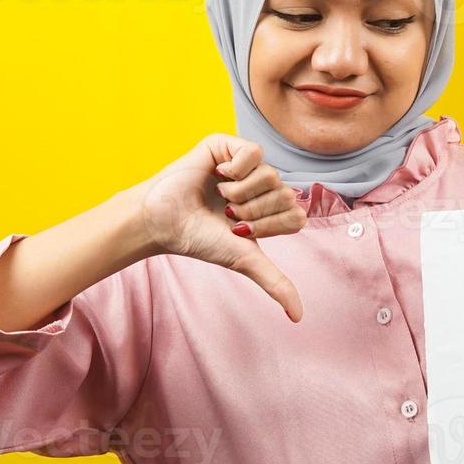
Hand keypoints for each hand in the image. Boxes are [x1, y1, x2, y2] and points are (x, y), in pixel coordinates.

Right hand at [135, 133, 306, 321]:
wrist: (164, 222)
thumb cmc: (200, 240)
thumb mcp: (245, 260)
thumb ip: (275, 283)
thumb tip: (298, 317)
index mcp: (271, 209)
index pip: (297, 216)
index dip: (270, 226)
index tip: (240, 231)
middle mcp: (263, 185)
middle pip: (284, 194)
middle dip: (252, 211)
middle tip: (225, 213)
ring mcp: (247, 164)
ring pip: (270, 174)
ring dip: (239, 193)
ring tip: (218, 196)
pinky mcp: (229, 145)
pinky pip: (254, 152)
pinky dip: (235, 169)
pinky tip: (216, 175)